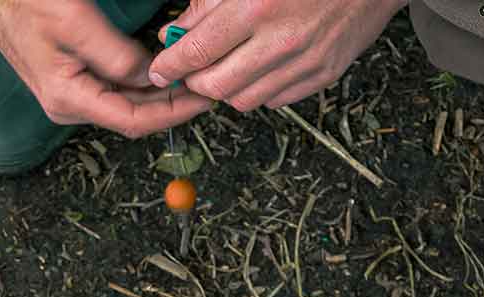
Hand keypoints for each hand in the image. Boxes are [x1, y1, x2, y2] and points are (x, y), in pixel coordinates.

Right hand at [0, 0, 212, 136]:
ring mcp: (70, 95)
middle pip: (133, 116)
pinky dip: (141, 83)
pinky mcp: (72, 81)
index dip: (173, 113)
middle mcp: (70, 105)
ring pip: (126, 104)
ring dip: (159, 94)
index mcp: (69, 99)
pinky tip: (163, 72)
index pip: (133, 121)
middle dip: (172, 104)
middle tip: (207, 86)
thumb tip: (153, 76)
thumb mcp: (73, 23)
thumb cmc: (21, 2)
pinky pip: (114, 90)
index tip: (202, 99)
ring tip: (192, 80)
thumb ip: (116, 55)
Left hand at [147, 0, 406, 110]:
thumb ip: (209, 2)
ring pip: (244, 100)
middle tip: (189, 71)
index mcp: (255, 6)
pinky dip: (258, 89)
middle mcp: (280, 41)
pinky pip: (276, 99)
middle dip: (195, 83)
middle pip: (216, 87)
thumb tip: (177, 32)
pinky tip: (258, 68)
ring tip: (223, 68)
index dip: (170, 66)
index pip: (196, 52)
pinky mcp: (323, 75)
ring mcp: (305, 62)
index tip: (159, 71)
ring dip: (226, 89)